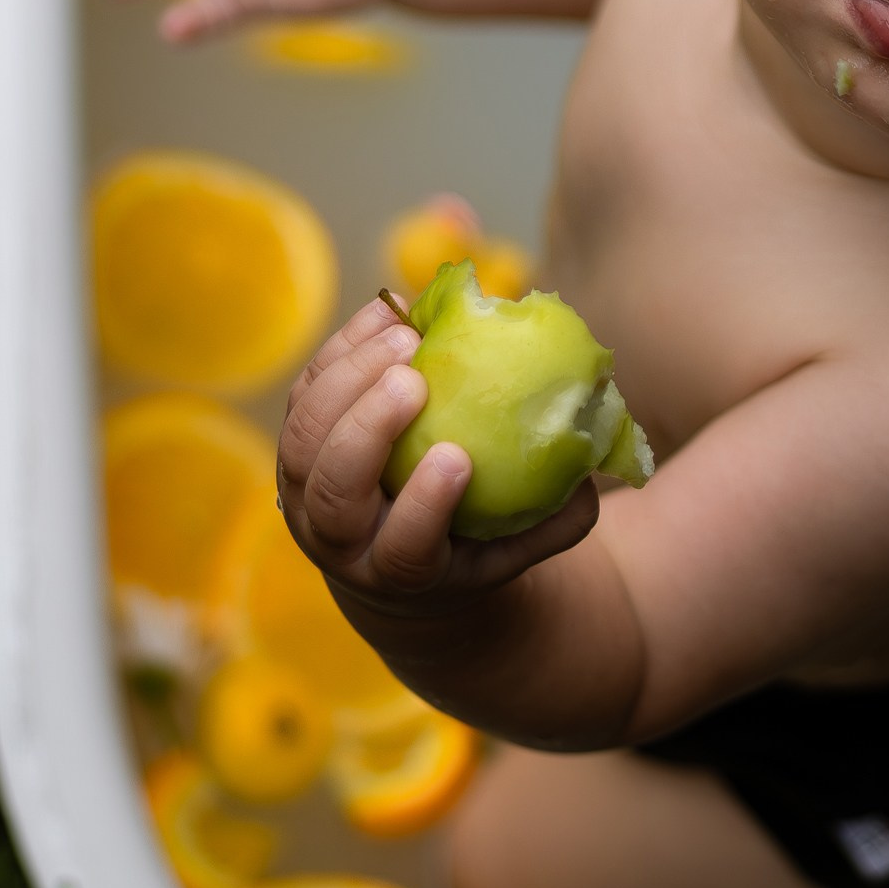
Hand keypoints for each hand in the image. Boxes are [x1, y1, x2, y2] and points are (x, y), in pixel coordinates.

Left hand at [277, 296, 598, 620]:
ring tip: (401, 335)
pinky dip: (339, 350)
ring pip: (302, 440)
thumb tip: (593, 460)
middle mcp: (340, 541)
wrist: (399, 567)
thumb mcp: (520, 547)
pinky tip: (384, 313)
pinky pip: (303, 393)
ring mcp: (305, 496)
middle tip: (414, 378)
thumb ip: (560, 516)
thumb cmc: (475, 545)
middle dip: (366, 429)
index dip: (423, 506)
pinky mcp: (295, 449)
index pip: (403, 549)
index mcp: (400, 574)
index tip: (456, 457)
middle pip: (333, 490)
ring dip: (346, 381)